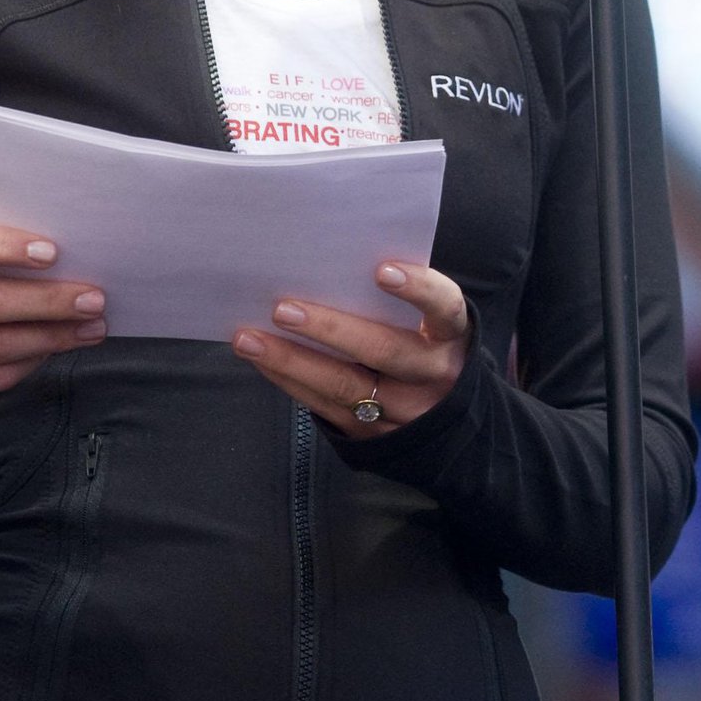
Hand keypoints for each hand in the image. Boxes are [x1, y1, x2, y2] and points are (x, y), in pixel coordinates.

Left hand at [233, 262, 470, 437]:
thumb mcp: (431, 324)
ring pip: (346, 387)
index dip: (418, 289)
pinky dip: (290, 381)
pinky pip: (327, 408)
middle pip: (384, 351)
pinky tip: (263, 361)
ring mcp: (405, 411)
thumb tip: (328, 262)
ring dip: (291, 360)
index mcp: (451, 336)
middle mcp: (433, 374)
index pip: (443, 307)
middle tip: (283, 309)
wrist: (447, 420)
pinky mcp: (374, 437)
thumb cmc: (425, 346)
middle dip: (330, 329)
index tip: (382, 270)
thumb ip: (398, 301)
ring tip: (249, 338)